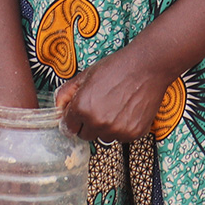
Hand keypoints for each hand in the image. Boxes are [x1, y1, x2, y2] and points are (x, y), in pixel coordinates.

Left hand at [56, 43, 175, 143]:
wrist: (147, 67)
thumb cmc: (117, 68)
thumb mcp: (86, 75)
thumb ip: (67, 92)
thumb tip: (58, 106)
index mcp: (82, 108)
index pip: (69, 128)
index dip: (74, 119)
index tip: (80, 114)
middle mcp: (98, 122)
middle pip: (85, 135)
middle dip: (89, 124)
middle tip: (100, 106)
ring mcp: (116, 130)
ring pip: (104, 137)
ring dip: (106, 127)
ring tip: (116, 106)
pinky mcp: (133, 133)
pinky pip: (121, 138)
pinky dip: (123, 127)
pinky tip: (127, 110)